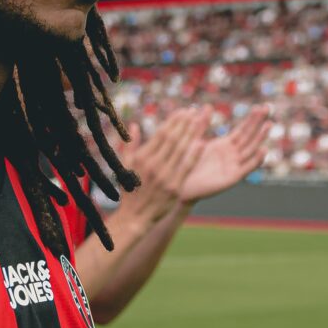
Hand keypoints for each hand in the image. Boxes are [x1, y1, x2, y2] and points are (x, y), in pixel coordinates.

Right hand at [118, 106, 210, 225]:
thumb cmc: (130, 190)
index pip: (161, 134)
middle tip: (194, 111)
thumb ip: (131, 145)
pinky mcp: (175, 187)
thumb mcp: (125, 166)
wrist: (135, 216)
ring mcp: (165, 176)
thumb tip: (134, 125)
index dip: (173, 121)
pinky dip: (194, 154)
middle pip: (173, 139)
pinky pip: (187, 167)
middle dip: (184, 123)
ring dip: (191, 133)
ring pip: (181, 150)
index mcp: (142, 157)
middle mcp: (154, 164)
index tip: (183, 111)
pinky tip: (202, 142)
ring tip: (199, 120)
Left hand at [180, 105, 270, 202]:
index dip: (252, 119)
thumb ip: (202, 124)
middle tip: (267, 109)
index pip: (243, 130)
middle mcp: (232, 155)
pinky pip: (247, 168)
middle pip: (249, 137)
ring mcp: (233, 166)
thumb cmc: (185, 164)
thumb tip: (208, 106)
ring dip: (260, 138)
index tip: (260, 107)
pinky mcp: (232, 178)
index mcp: (225, 145)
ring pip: (251, 150)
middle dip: (258, 123)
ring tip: (268, 124)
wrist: (180, 186)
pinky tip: (264, 150)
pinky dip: (256, 160)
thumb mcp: (193, 140)